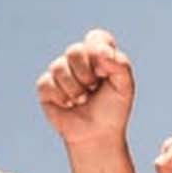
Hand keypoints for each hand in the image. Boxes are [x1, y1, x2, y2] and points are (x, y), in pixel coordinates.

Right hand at [36, 27, 135, 146]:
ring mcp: (61, 72)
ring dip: (75, 89)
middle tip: (93, 89)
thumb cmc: (112, 110)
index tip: (104, 71)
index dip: (98, 51)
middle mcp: (79, 61)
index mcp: (99, 56)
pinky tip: (69, 106)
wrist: (97, 135)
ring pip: (59, 67)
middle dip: (86, 74)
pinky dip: (61, 98)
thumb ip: (120, 64)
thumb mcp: (125, 87)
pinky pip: (47, 83)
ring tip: (82, 100)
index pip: (96, 37)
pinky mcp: (46, 87)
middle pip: (74, 50)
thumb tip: (100, 51)